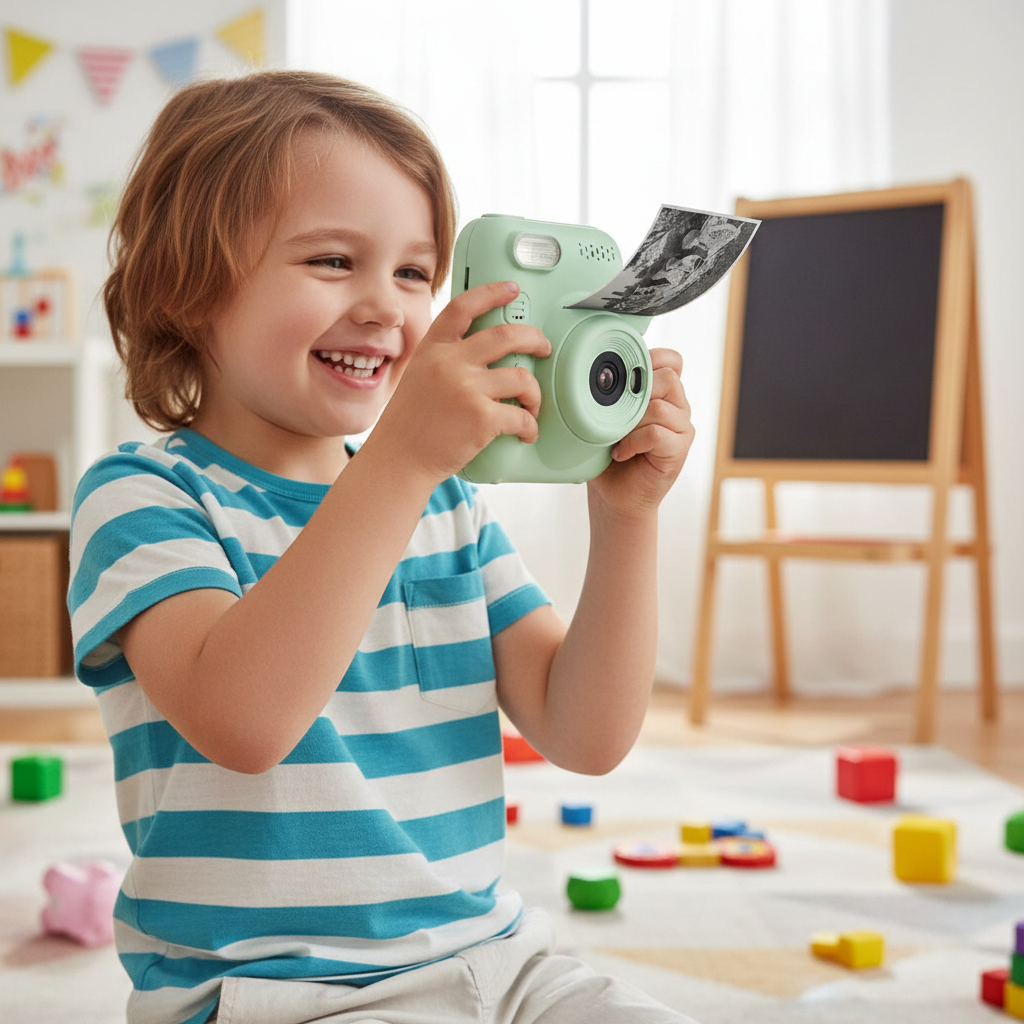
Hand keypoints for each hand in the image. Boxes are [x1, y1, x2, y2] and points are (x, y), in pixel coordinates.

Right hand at [373, 281, 551, 483]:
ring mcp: (467, 388)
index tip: (511, 289)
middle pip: (506, 335)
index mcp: (433, 349)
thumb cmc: (409, 424)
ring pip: (522, 377)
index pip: (464, 307)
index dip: (491, 293)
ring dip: (535, 393)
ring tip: (532, 405)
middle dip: (534, 339)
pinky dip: (530, 426)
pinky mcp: (482, 417)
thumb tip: (481, 356)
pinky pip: (521, 416)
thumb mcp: (418, 376)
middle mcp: (450, 362)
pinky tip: (526, 432)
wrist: (399, 459)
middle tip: (543, 347)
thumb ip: (445, 360)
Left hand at [588, 347, 693, 515]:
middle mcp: (678, 407)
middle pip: (667, 378)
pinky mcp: (680, 450)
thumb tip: (593, 371)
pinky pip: (656, 433)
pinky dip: (632, 442)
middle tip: (614, 413)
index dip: (650, 359)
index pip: (671, 360)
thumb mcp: (605, 416)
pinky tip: (620, 452)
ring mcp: (682, 428)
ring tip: (615, 437)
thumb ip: (612, 392)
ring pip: (659, 407)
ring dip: (629, 421)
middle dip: (635, 392)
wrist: (616, 496)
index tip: (622, 376)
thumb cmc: (608, 454)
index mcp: (663, 393)